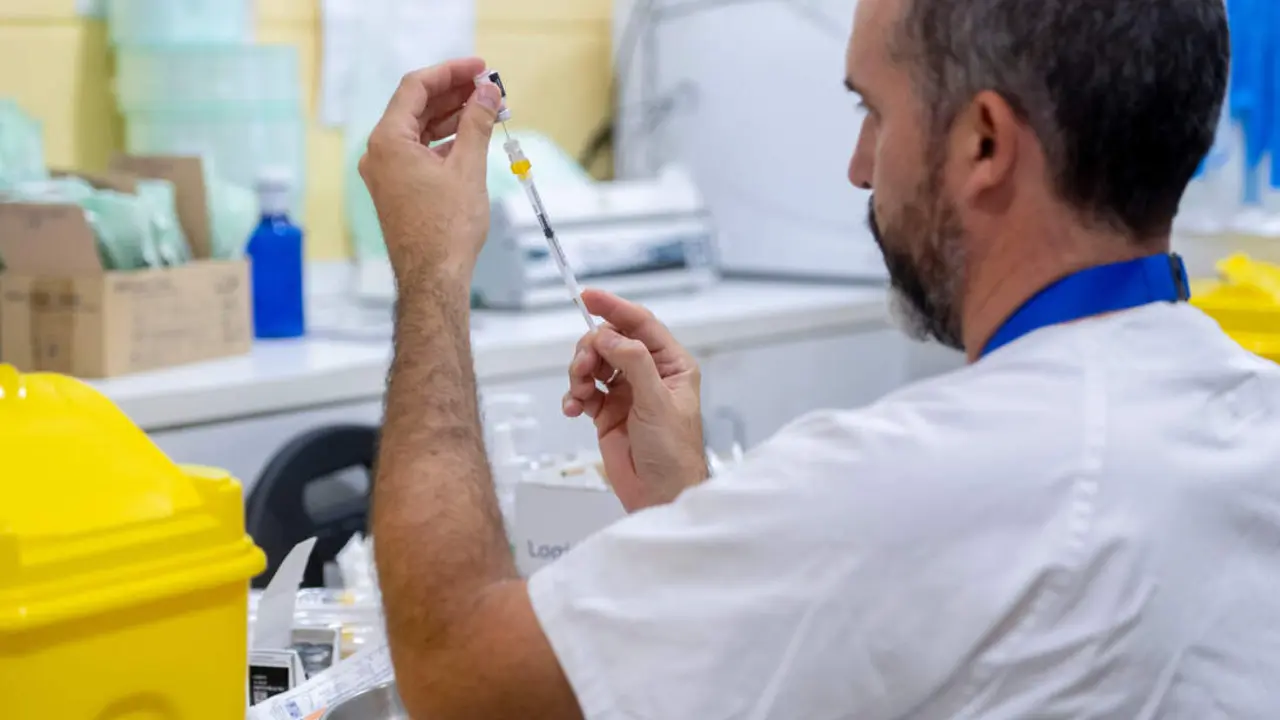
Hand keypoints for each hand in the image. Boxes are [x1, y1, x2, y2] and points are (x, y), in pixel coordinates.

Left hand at [359, 57, 499, 286]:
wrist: (433, 277)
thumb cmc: (446, 229)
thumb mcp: (468, 167)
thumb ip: (476, 122)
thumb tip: (486, 92)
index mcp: (388, 141)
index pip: (416, 88)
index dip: (450, 72)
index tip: (480, 67)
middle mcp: (379, 153)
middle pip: (416, 107)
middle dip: (454, 94)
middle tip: (488, 86)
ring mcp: (386, 172)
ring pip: (419, 130)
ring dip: (452, 117)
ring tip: (487, 109)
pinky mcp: (396, 189)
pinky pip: (419, 153)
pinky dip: (444, 141)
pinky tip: (470, 138)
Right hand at [563, 290, 705, 511]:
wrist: (660, 494)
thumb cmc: (674, 453)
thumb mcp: (658, 403)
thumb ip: (634, 365)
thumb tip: (609, 338)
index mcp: (671, 364)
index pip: (641, 324)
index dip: (614, 308)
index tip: (588, 297)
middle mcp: (648, 373)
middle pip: (610, 342)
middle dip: (590, 350)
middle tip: (583, 369)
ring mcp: (626, 392)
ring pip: (593, 364)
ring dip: (579, 374)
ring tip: (579, 394)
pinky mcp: (607, 412)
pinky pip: (583, 391)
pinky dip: (574, 397)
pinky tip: (573, 409)